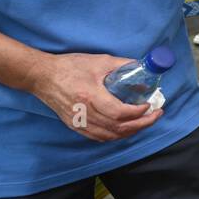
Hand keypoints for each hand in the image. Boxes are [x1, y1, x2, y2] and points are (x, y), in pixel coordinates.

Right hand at [31, 53, 162, 141]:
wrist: (42, 76)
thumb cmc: (69, 67)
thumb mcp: (99, 61)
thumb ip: (122, 65)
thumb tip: (142, 67)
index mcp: (90, 96)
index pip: (119, 113)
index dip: (138, 113)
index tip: (149, 105)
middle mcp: (84, 113)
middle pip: (118, 127)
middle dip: (142, 124)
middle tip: (156, 115)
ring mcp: (78, 122)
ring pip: (110, 136)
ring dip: (131, 131)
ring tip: (145, 122)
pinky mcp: (75, 125)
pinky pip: (99, 137)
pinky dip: (115, 136)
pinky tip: (125, 129)